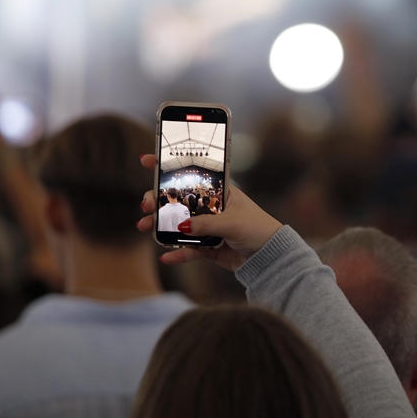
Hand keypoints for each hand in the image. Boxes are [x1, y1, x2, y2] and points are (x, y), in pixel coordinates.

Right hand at [136, 155, 281, 271]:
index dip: (169, 167)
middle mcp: (212, 208)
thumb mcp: (232, 222)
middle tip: (145, 204)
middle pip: (180, 201)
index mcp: (220, 193)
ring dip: (161, 227)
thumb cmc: (258, 229)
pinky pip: (190, 250)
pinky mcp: (209, 248)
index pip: (192, 176)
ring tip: (145, 227)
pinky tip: (166, 257)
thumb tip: (179, 226)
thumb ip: (206, 224)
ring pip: (180, 226)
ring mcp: (209, 228)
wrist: (271, 256)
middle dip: (159, 201)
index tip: (147, 160)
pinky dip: (178, 254)